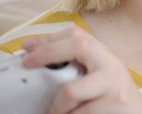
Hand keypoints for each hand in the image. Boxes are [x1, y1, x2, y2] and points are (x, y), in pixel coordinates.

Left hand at [21, 27, 141, 113]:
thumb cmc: (115, 101)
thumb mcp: (102, 78)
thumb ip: (82, 67)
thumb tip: (41, 61)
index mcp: (107, 58)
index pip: (79, 35)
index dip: (50, 38)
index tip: (27, 47)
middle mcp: (113, 68)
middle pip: (78, 46)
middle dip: (47, 54)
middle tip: (27, 66)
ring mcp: (114, 88)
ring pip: (70, 91)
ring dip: (57, 106)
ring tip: (59, 113)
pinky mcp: (111, 108)